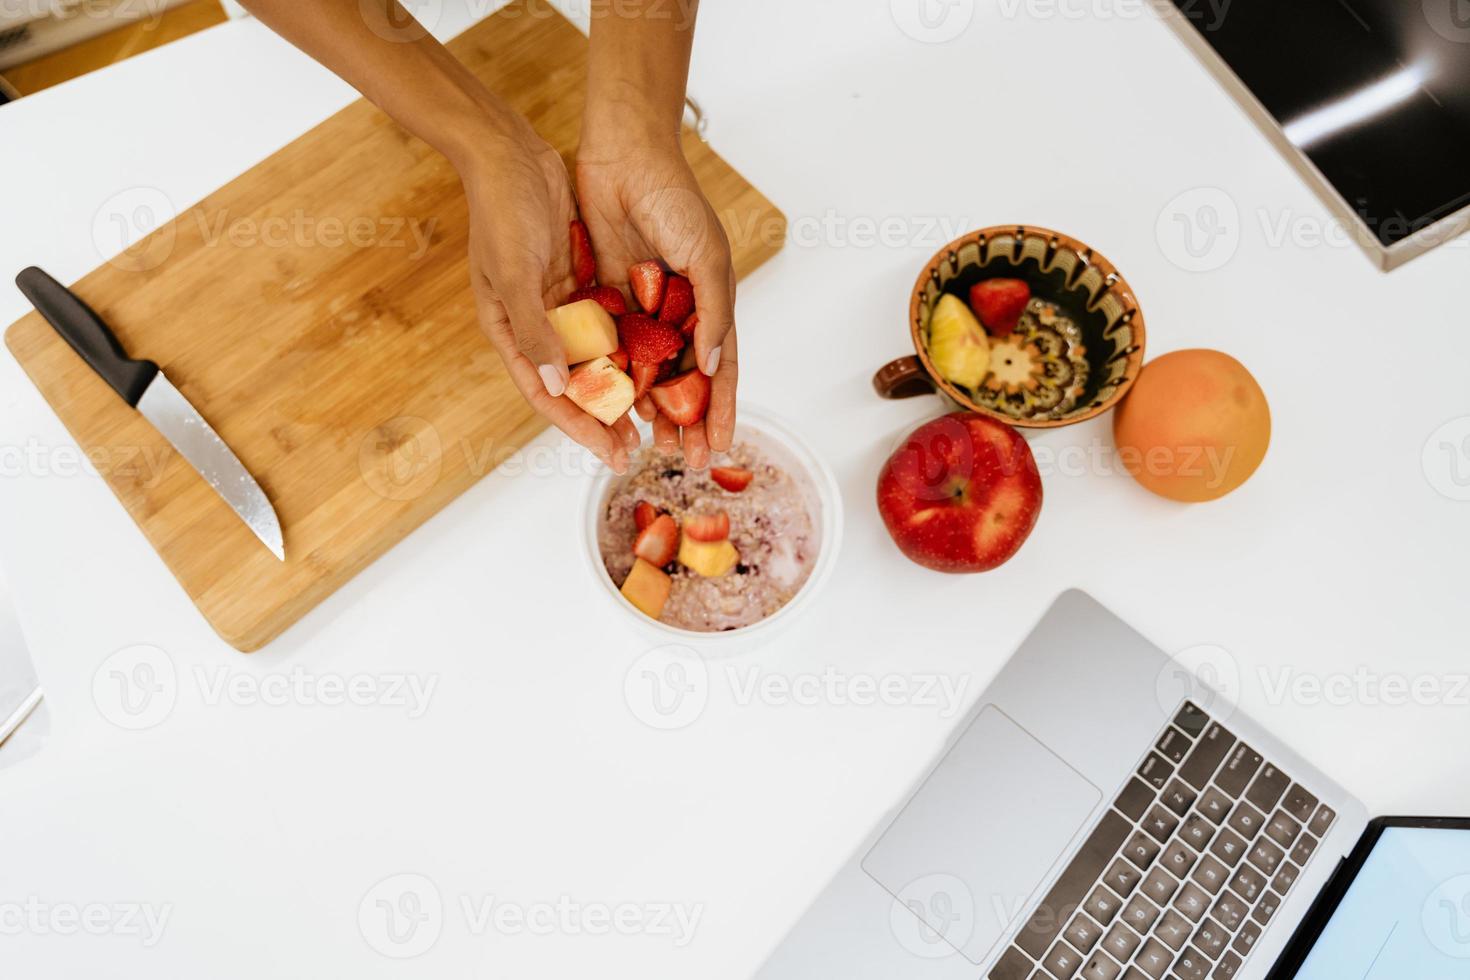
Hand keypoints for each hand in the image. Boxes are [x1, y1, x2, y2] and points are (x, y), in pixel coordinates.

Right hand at [459, 120, 638, 472]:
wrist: (510, 153)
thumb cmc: (501, 210)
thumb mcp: (515, 273)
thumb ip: (536, 330)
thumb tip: (554, 386)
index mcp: (508, 331)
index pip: (545, 395)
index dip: (580, 427)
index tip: (612, 453)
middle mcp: (533, 325)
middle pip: (572, 386)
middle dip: (603, 419)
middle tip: (635, 450)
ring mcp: (557, 305)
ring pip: (592, 359)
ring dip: (619, 388)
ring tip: (650, 419)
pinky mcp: (578, 282)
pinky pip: (606, 324)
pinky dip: (626, 346)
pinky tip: (654, 365)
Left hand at [575, 135, 735, 469]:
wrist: (623, 155)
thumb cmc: (674, 199)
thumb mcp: (704, 257)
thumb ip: (713, 313)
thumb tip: (715, 366)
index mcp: (712, 301)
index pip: (721, 369)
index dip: (721, 409)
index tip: (721, 448)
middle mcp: (680, 310)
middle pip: (685, 380)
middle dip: (687, 421)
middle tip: (684, 460)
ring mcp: (644, 307)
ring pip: (649, 371)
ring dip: (651, 408)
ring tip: (648, 443)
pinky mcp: (609, 296)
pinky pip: (614, 346)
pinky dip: (616, 376)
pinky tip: (613, 405)